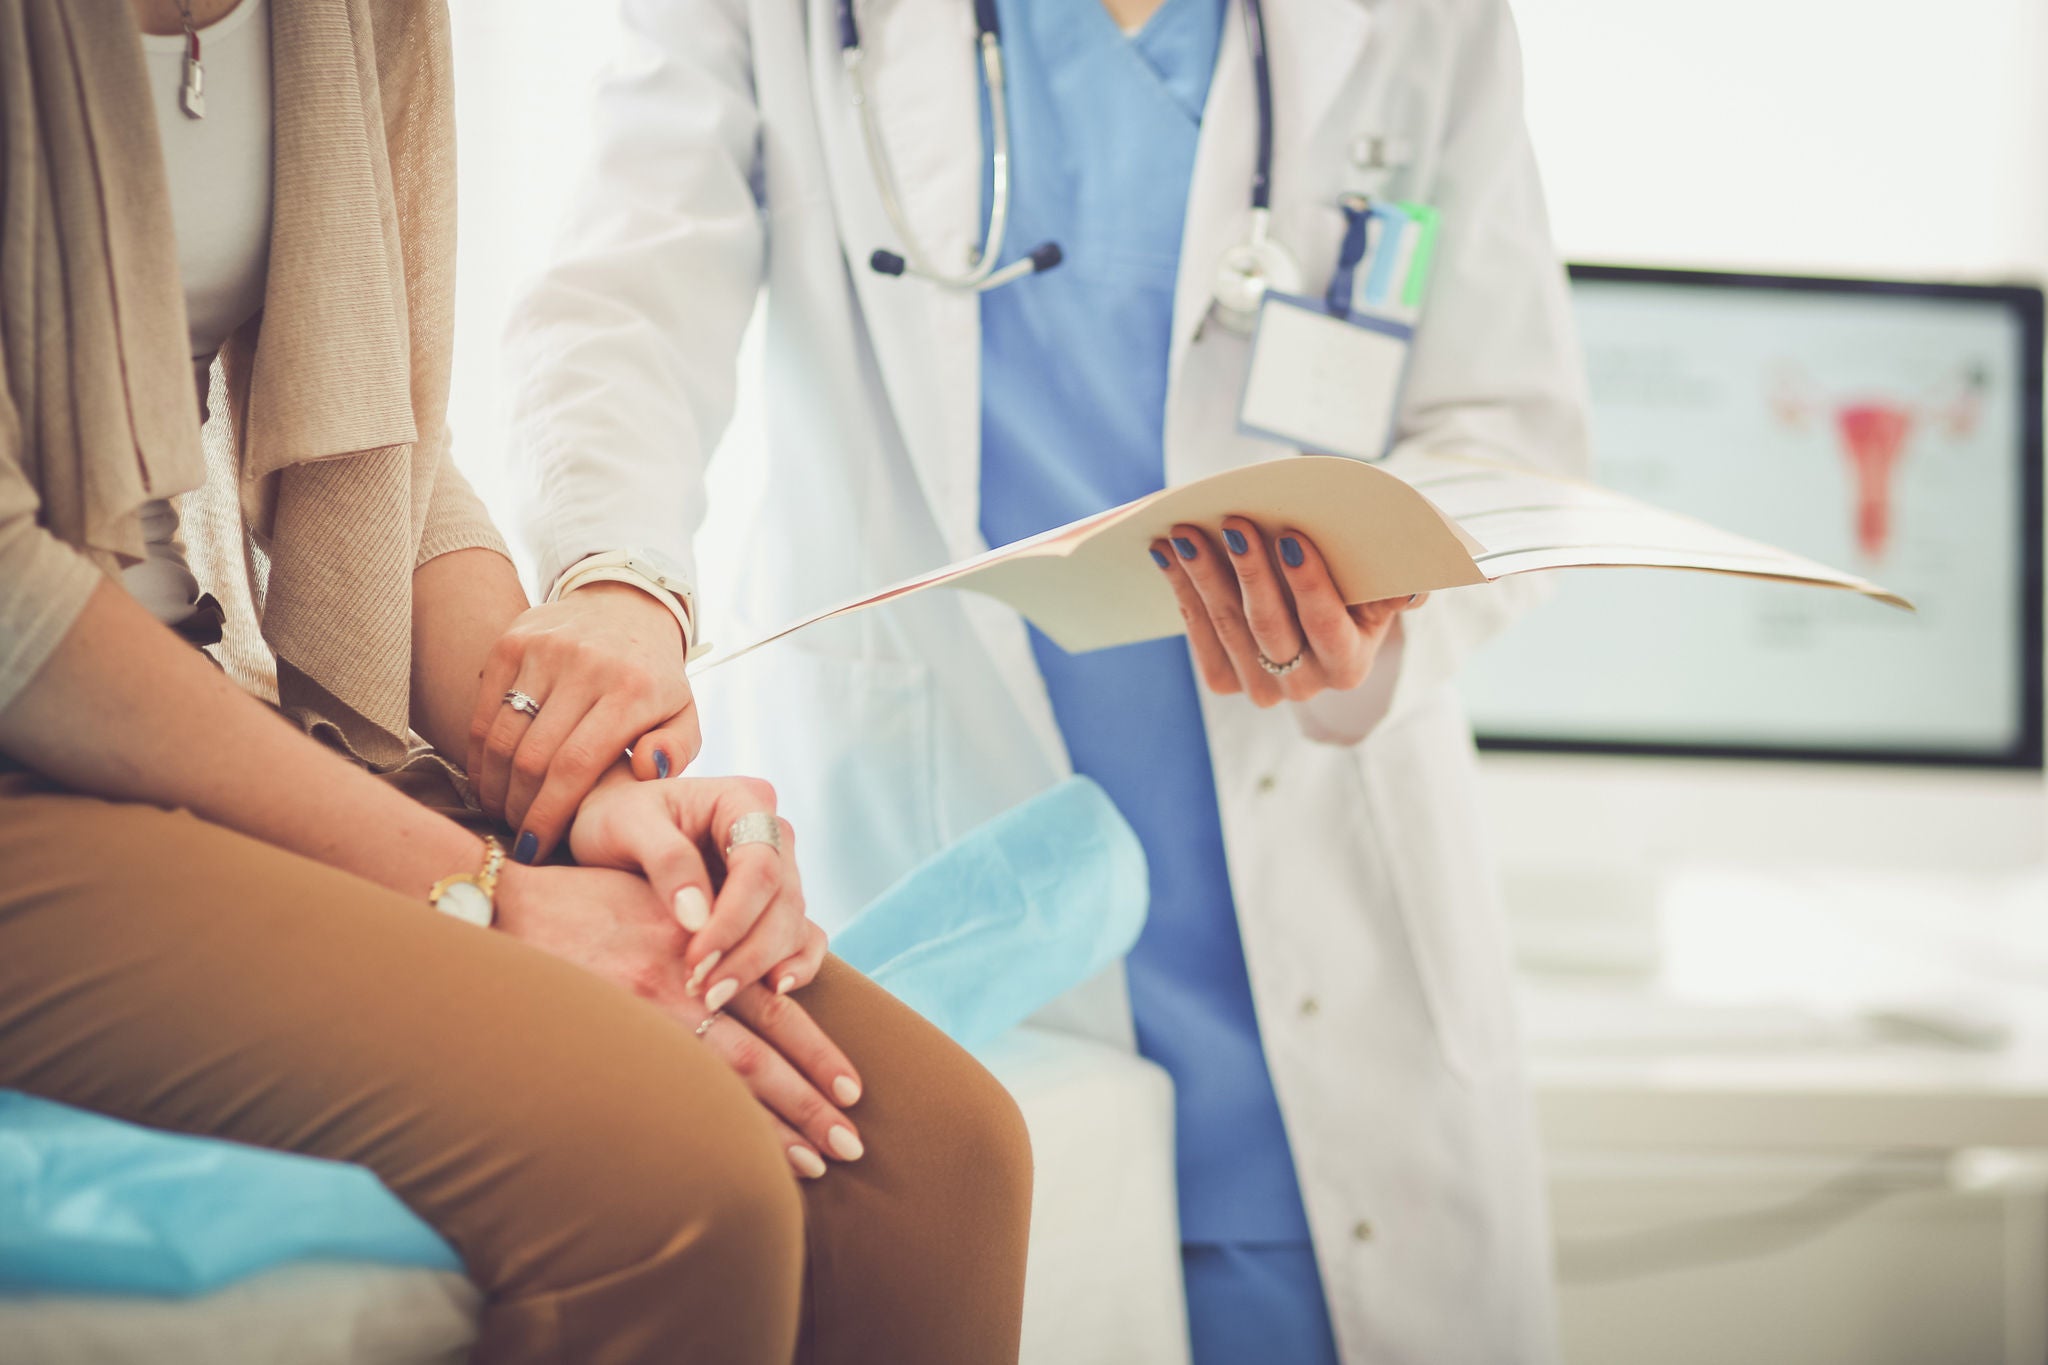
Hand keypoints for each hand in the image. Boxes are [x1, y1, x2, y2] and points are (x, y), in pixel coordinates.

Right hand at [468, 583, 700, 861]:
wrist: (626, 607)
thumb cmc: (654, 679)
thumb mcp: (684, 714)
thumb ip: (677, 749)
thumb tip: (647, 771)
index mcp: (632, 690)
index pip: (575, 766)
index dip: (548, 815)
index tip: (536, 849)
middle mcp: (586, 665)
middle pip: (532, 757)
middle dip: (520, 808)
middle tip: (520, 834)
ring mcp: (544, 649)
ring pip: (502, 737)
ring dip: (495, 786)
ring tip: (503, 811)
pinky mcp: (512, 641)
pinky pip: (485, 710)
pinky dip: (481, 753)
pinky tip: (489, 778)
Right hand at [496, 862, 861, 1177]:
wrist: (503, 907)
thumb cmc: (583, 902)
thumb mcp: (660, 898)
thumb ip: (709, 933)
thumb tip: (764, 975)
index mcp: (703, 946)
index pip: (776, 1008)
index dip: (818, 1052)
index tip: (854, 1089)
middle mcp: (681, 983)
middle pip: (762, 1055)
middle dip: (810, 1102)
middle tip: (852, 1144)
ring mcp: (641, 1016)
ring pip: (724, 1082)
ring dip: (772, 1127)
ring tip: (814, 1165)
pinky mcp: (606, 1037)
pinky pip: (668, 1093)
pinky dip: (708, 1126)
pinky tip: (732, 1161)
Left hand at [569, 768, 824, 1007]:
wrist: (607, 832)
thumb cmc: (613, 818)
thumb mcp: (625, 826)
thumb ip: (666, 861)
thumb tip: (697, 918)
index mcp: (742, 801)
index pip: (760, 865)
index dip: (735, 917)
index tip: (698, 957)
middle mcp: (771, 834)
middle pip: (784, 900)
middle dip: (748, 951)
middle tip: (705, 992)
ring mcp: (778, 870)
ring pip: (793, 923)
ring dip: (761, 966)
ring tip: (715, 998)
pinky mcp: (772, 905)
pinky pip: (803, 936)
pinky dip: (796, 965)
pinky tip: (774, 991)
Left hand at [1151, 519, 1426, 706]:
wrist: (1319, 609)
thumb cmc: (1356, 581)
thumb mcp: (1384, 580)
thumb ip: (1401, 582)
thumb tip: (1415, 588)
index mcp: (1351, 665)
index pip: (1327, 624)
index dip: (1309, 582)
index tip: (1290, 536)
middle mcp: (1307, 686)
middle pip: (1270, 626)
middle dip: (1249, 570)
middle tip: (1232, 521)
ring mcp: (1263, 688)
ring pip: (1229, 627)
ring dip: (1203, 575)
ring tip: (1186, 531)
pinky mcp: (1227, 680)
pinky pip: (1200, 637)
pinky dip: (1183, 591)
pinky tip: (1168, 555)